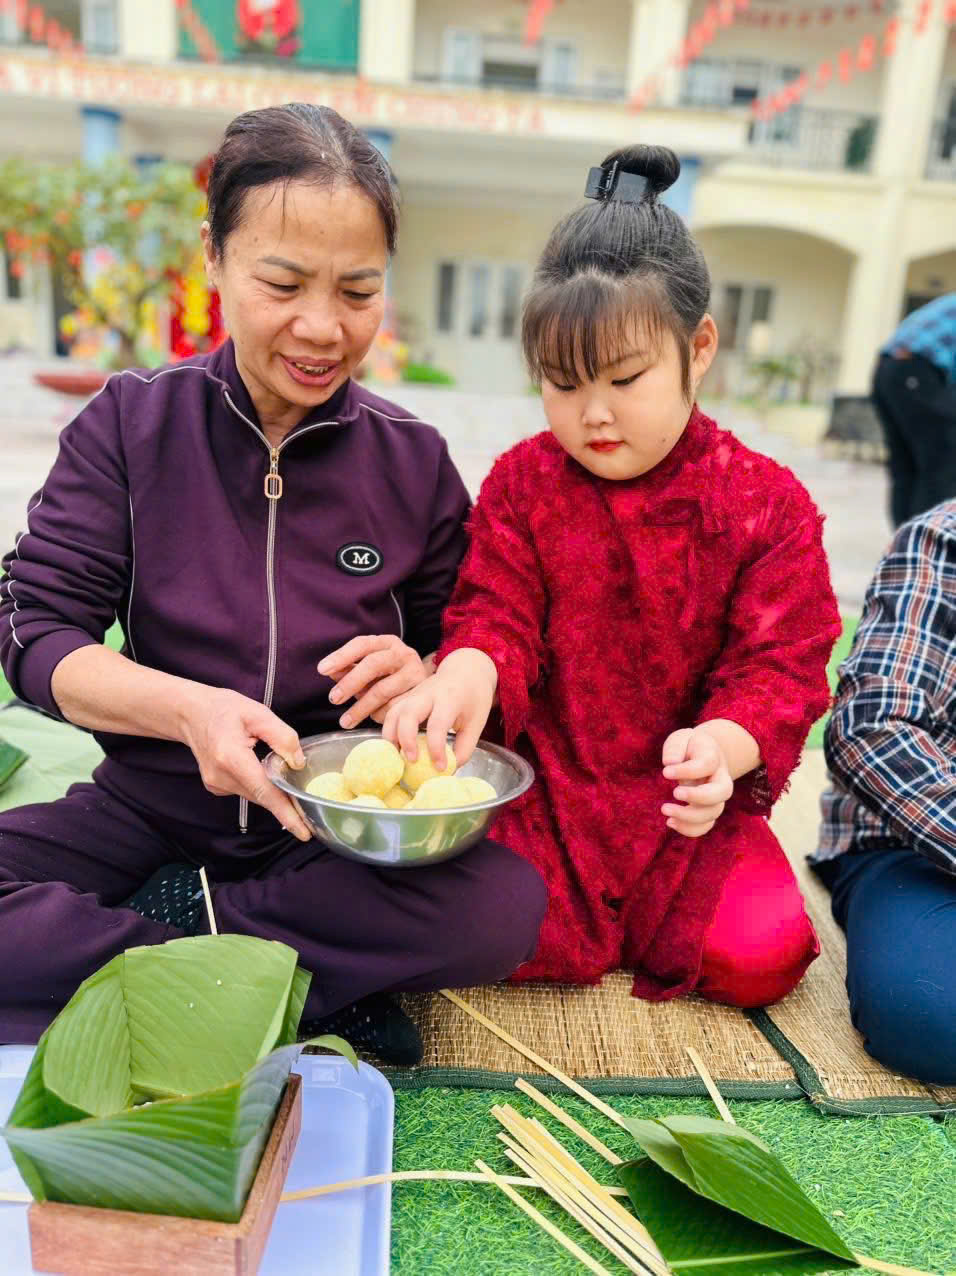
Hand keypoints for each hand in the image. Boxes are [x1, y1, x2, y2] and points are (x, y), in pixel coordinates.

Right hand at [179, 686, 311, 840]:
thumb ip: (282, 737)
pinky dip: (259, 784)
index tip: (303, 832)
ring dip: (272, 789)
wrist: (191, 713)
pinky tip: (260, 767)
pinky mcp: (217, 787)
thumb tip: (298, 762)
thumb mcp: (258, 713)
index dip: (286, 813)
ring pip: (256, 795)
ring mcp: (216, 785)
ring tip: (281, 769)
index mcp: (231, 757)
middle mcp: (221, 777)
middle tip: (310, 803)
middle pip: (262, 796)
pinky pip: (247, 790)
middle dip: (287, 801)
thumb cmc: (223, 709)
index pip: (264, 791)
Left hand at [318, 635, 426, 727]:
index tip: (322, 670)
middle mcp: (403, 654)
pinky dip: (379, 715)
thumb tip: (329, 671)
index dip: (341, 656)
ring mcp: (415, 673)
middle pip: (373, 664)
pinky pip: (394, 708)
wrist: (435, 687)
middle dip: (350, 683)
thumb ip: (350, 667)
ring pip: (383, 690)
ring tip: (345, 720)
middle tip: (333, 698)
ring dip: (361, 707)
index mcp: (387, 643)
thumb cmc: (393, 676)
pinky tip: (371, 718)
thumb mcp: (372, 667)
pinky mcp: (421, 694)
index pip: (362, 644)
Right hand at [382, 648, 497, 768]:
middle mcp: (428, 694)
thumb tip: (447, 772)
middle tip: (411, 761)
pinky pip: (391, 715)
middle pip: (408, 713)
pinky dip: (389, 733)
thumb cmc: (472, 699)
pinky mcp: (405, 699)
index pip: (438, 723)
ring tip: (397, 758)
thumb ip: (464, 748)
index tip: (441, 767)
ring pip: (393, 713)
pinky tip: (395, 749)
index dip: (437, 748)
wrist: (465, 670)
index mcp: (450, 698)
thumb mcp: (476, 723)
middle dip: (406, 739)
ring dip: (391, 737)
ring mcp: (413, 695)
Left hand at [660, 726, 733, 838]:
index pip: (707, 765)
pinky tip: (670, 822)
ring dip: (689, 816)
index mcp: (714, 757)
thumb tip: (670, 763)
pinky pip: (706, 826)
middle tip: (675, 793)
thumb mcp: (680, 739)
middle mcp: (720, 779)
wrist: (703, 756)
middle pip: (722, 792)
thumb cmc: (688, 747)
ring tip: (665, 810)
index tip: (665, 772)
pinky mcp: (708, 811)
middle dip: (698, 796)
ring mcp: (717, 798)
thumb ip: (675, 748)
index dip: (687, 770)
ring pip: (713, 812)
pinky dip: (690, 829)